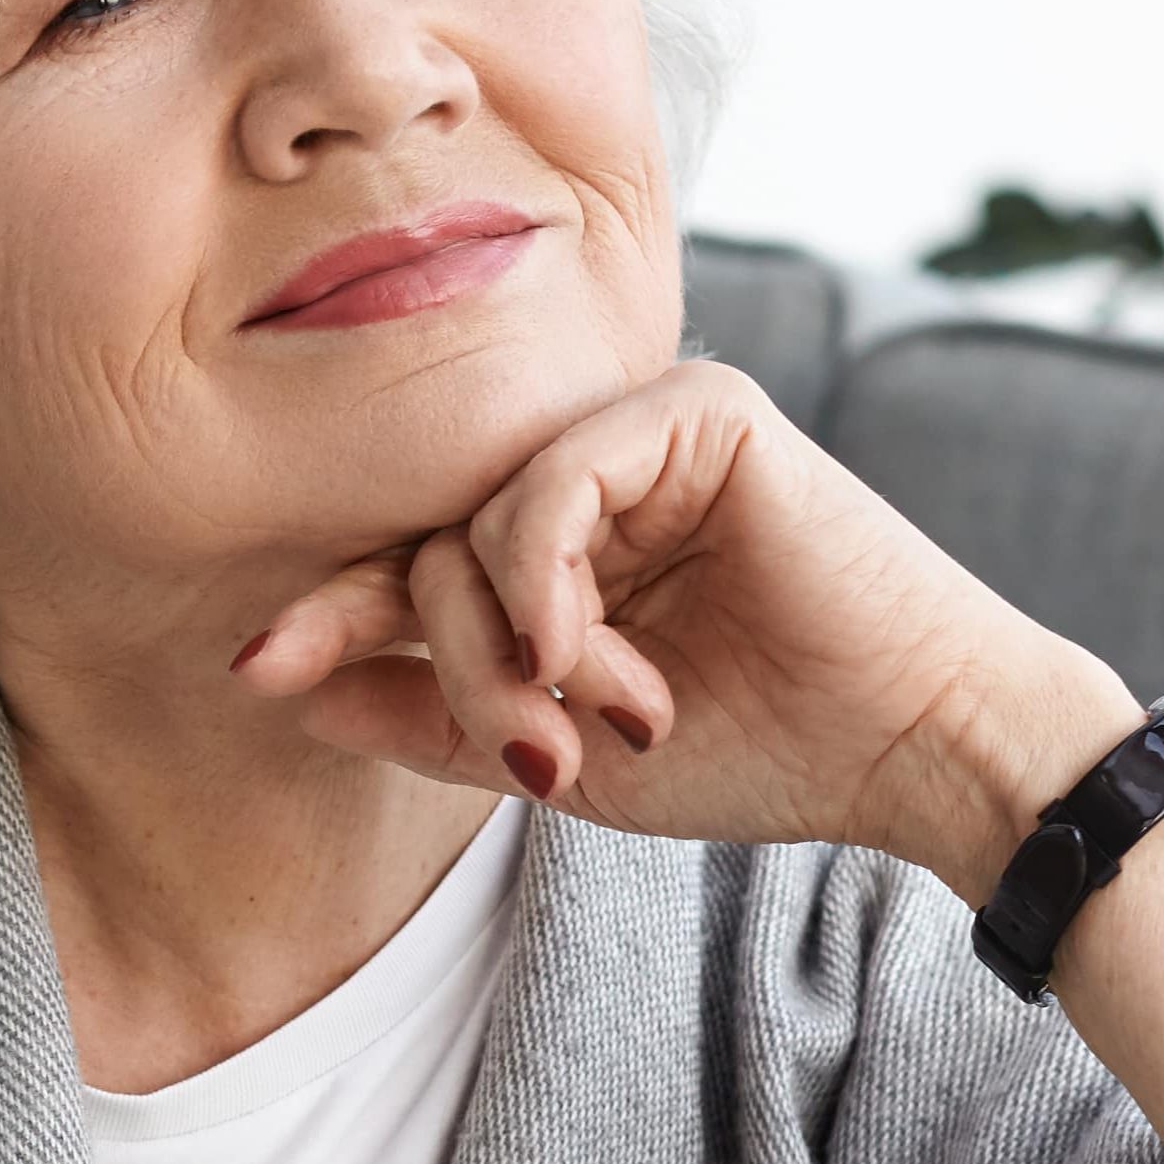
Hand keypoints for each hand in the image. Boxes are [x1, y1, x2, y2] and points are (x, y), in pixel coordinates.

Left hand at [230, 358, 1136, 892]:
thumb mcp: (554, 754)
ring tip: (594, 715)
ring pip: (478, 520)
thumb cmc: (759, 751)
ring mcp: (641, 431)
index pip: (412, 563)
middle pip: (428, 544)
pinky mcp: (697, 409)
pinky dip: (542, 575)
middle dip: (452, 662)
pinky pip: (548, 478)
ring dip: (514, 643)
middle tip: (532, 746)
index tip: (253, 672)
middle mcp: (592, 473)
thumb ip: (426, 717)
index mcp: (564, 544)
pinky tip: (579, 648)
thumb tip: (284, 685)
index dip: (332, 614)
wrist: (909, 748)